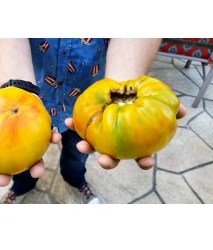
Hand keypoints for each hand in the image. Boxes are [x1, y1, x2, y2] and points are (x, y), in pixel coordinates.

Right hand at [0, 100, 61, 185]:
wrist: (17, 94)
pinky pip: (49, 139)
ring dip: (36, 169)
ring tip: (36, 172)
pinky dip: (53, 139)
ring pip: (32, 162)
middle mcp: (12, 152)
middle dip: (3, 178)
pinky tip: (56, 138)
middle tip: (0, 180)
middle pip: (6, 170)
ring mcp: (28, 147)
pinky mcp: (42, 136)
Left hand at [65, 103, 186, 169]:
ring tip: (80, 145)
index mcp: (134, 144)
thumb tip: (183, 110)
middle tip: (105, 160)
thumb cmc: (141, 98)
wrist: (124, 88)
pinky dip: (74, 125)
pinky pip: (81, 126)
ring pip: (94, 147)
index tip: (145, 161)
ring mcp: (102, 136)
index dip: (144, 161)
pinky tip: (67, 123)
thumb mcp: (156, 100)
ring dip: (87, 148)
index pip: (142, 157)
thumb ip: (170, 107)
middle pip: (113, 158)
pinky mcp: (90, 124)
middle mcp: (117, 144)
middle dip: (108, 162)